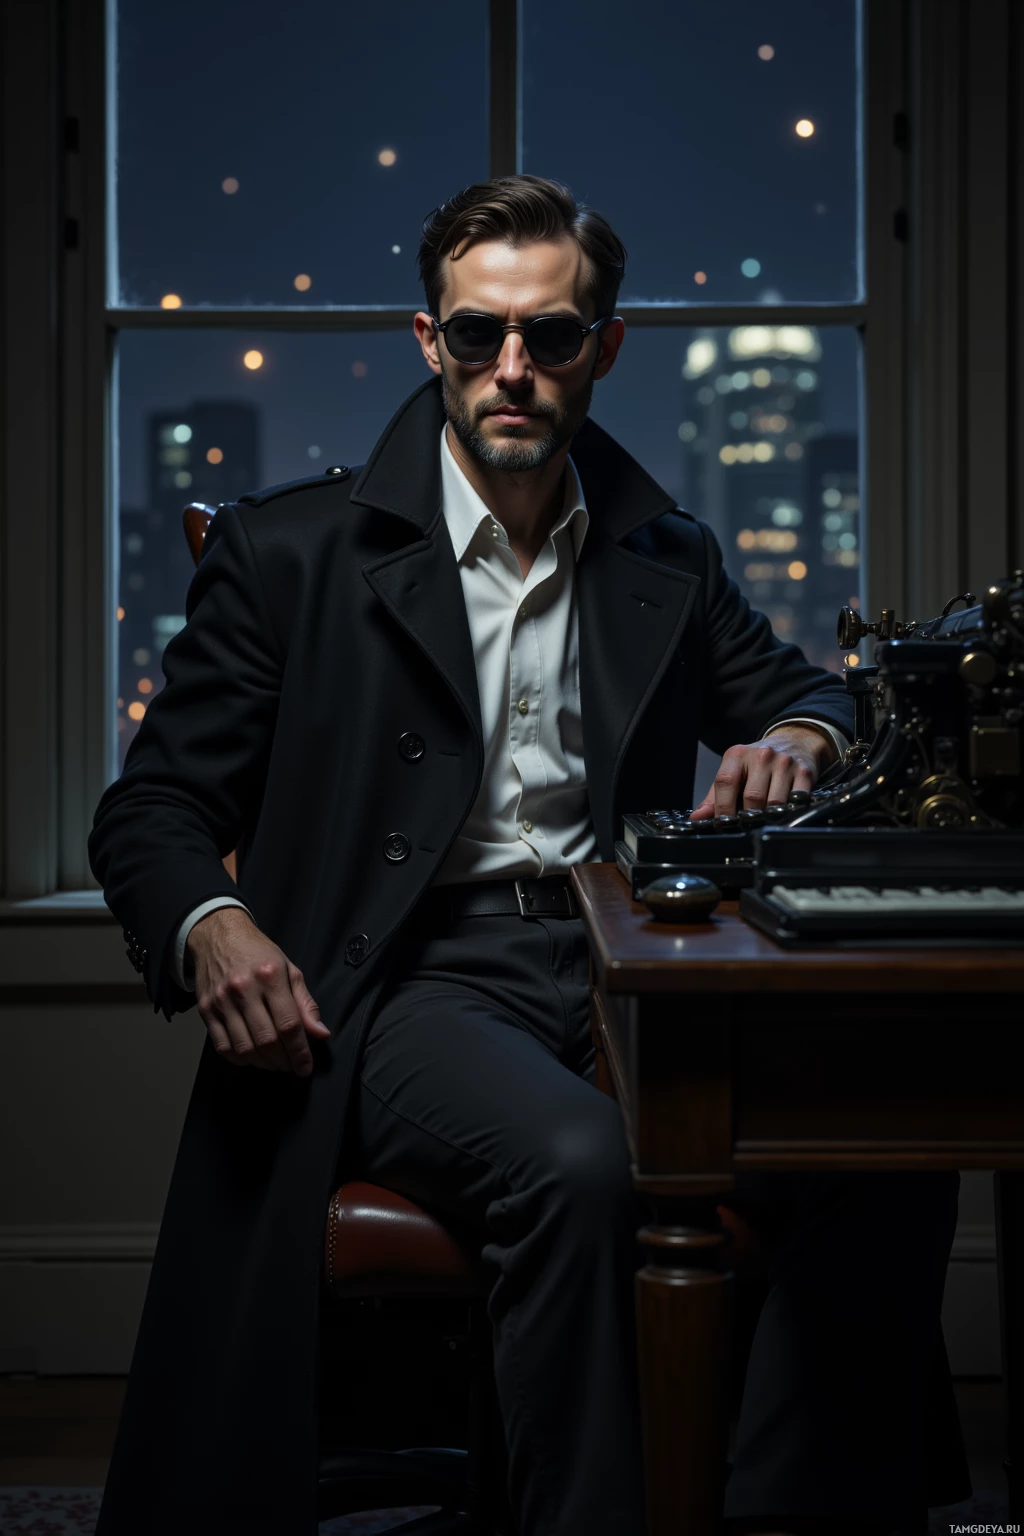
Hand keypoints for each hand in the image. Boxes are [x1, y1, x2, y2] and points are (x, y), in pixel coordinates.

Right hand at [188, 906, 329, 1075]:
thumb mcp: (289, 969)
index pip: (289, 1024)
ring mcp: (221, 1001)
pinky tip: (252, 1057)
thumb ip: (306, 1003)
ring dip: (263, 1064)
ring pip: (244, 1048)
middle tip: (291, 1065)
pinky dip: (240, 1059)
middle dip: (283, 1061)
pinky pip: (222, 1046)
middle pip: (267, 1040)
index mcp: (270, 976)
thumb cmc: (258, 953)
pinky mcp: (205, 1009)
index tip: (306, 1068)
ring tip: (275, 1063)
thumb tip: (321, 1034)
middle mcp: (244, 989)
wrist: (218, 936)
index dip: (300, 1052)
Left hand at [689, 725, 833, 820]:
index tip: (723, 823)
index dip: (723, 807)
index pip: (726, 782)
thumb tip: (697, 818)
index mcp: (737, 754)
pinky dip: (790, 811)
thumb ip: (715, 796)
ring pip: (775, 803)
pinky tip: (785, 812)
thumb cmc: (757, 763)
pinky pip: (796, 801)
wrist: (793, 741)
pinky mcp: (804, 772)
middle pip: (752, 797)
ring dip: (769, 817)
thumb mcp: (734, 771)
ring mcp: (785, 763)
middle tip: (746, 826)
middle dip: (748, 816)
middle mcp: (762, 755)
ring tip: (765, 820)